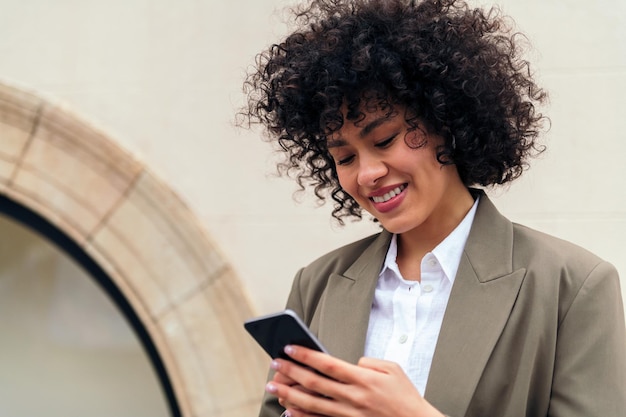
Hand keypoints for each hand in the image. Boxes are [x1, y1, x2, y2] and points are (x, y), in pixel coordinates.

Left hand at [265, 345, 444, 416]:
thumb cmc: (405, 396)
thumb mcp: (393, 369)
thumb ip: (369, 362)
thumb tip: (351, 363)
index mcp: (363, 379)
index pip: (327, 364)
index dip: (306, 355)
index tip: (289, 347)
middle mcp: (353, 397)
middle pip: (314, 383)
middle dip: (291, 372)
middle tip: (274, 364)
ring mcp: (349, 415)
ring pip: (312, 404)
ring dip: (289, 394)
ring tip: (273, 387)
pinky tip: (288, 411)